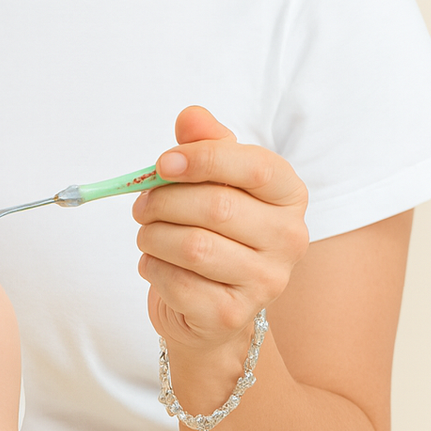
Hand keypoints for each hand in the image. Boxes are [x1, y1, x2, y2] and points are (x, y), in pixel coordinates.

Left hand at [133, 106, 308, 357]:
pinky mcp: (232, 315)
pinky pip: (178, 283)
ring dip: (153, 237)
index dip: (202, 159)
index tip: (163, 164)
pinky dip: (153, 269)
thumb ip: (206, 147)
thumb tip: (191, 115)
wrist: (209, 310)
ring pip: (193, 247)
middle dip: (164, 203)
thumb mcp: (213, 185)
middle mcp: (290, 239)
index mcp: (289, 197)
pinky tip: (156, 265)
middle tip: (141, 206)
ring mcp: (266, 281)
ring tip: (147, 235)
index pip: (255, 167)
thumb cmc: (213, 236)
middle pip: (216, 207)